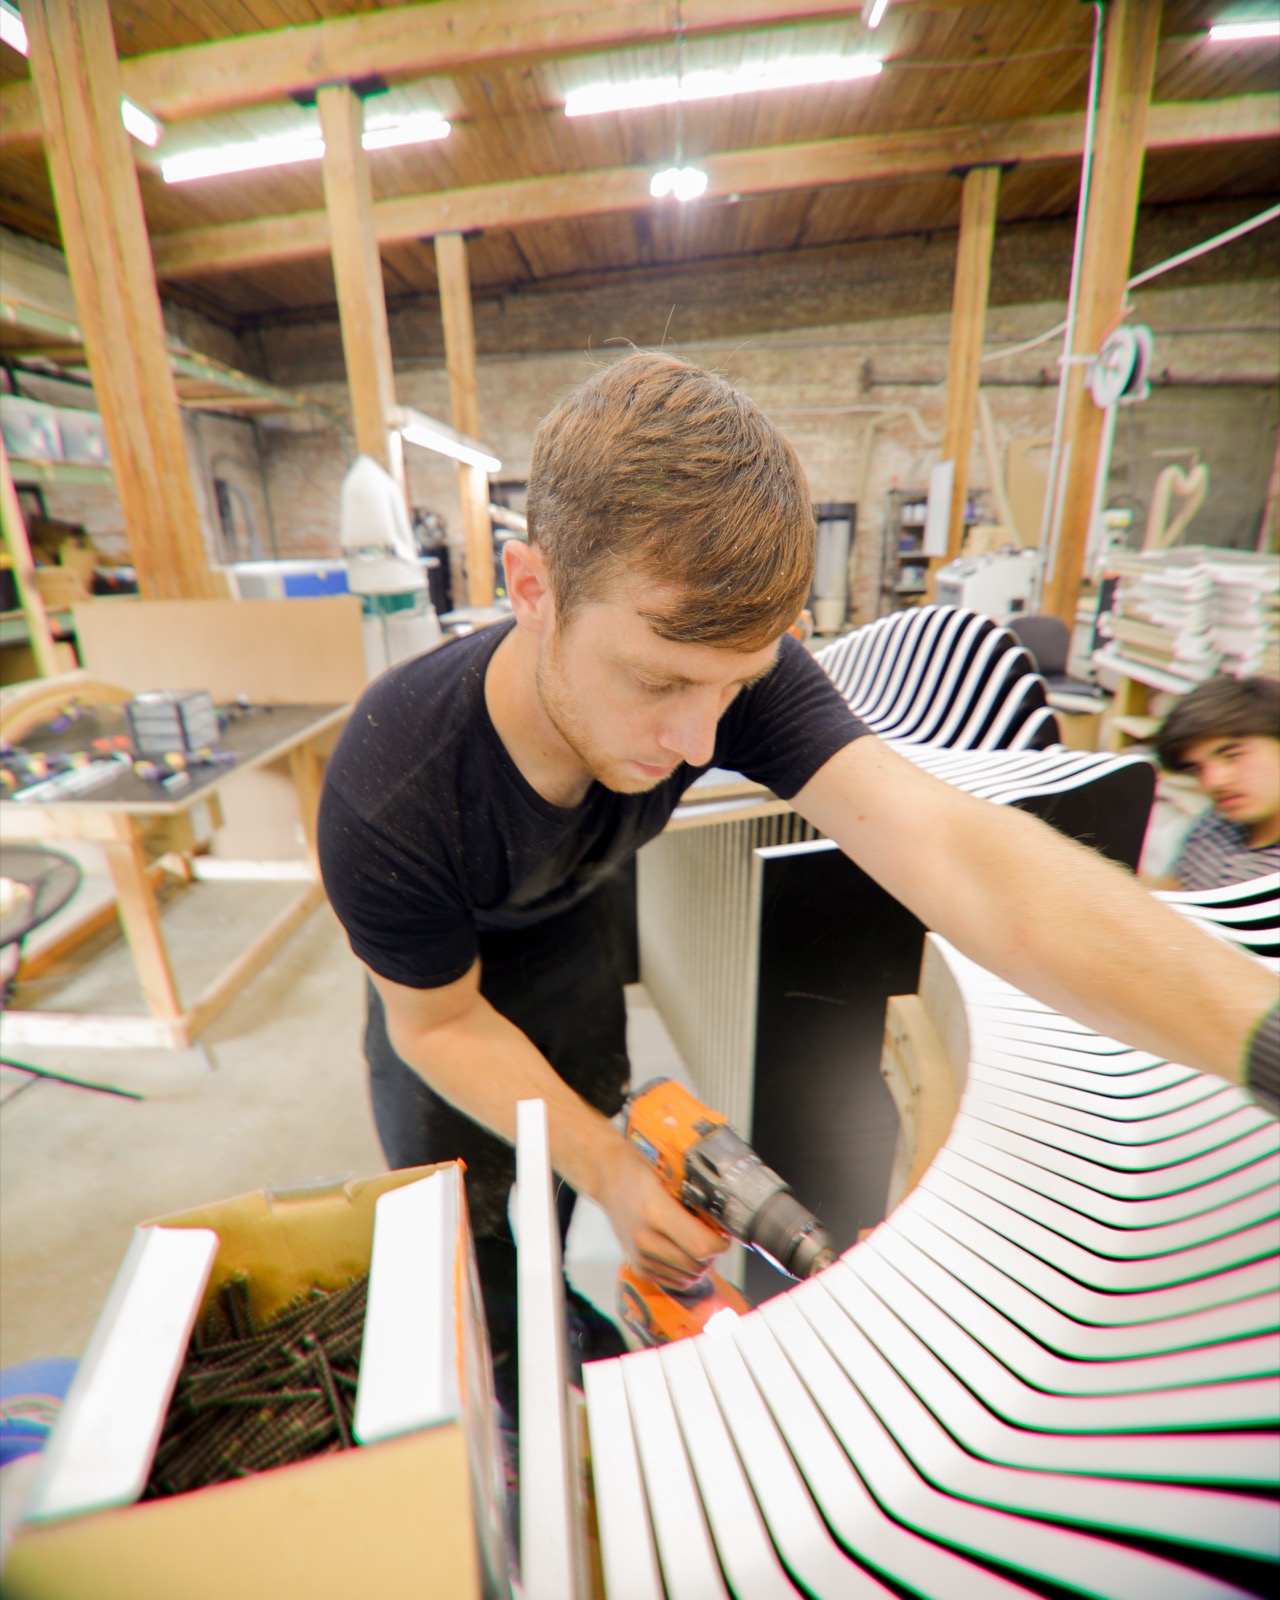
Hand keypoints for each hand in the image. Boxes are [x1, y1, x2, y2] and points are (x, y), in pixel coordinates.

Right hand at [597, 1140, 727, 1290]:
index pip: (701, 1246)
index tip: (723, 1234)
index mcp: (655, 1212)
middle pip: (697, 1265)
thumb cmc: (640, 1171)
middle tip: (712, 1236)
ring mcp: (640, 1258)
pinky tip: (682, 1250)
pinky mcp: (639, 1269)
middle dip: (712, 1254)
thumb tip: (726, 1218)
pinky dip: (685, 1271)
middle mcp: (645, 1240)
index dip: (720, 1243)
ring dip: (699, 1264)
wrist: (609, 1178)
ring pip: (688, 1277)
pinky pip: (676, 1282)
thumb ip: (698, 1198)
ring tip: (695, 1241)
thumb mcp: (672, 1175)